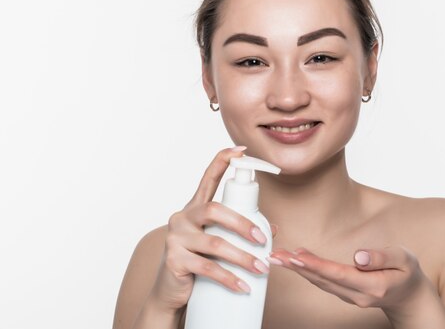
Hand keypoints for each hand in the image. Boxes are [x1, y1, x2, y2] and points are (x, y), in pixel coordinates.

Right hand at [146, 146, 277, 313]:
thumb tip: (273, 229)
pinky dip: (229, 279)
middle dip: (243, 223)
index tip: (241, 151)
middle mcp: (182, 217)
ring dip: (242, 257)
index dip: (222, 161)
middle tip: (263, 240)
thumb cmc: (198, 262)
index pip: (208, 178)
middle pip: (215, 210)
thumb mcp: (218, 243)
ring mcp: (176, 238)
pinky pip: (207, 268)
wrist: (171, 292)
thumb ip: (239, 232)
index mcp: (195, 208)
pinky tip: (243, 287)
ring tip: (261, 269)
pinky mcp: (174, 259)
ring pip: (215, 243)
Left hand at [267, 245, 430, 311]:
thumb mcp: (404, 259)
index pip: (339, 274)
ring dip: (299, 270)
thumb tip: (358, 255)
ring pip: (321, 283)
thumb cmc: (407, 273)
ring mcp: (351, 298)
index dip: (316, 266)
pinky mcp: (346, 294)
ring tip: (280, 257)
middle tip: (277, 256)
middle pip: (323, 280)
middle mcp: (358, 295)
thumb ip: (382, 256)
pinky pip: (324, 283)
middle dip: (298, 268)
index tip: (297, 257)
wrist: (410, 296)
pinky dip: (308, 272)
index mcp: (373, 286)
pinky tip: (297, 262)